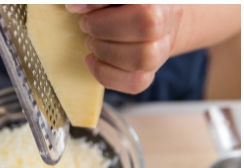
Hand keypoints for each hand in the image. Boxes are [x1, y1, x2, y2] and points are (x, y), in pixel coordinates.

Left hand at [66, 5, 182, 93]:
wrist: (145, 15)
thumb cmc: (122, 3)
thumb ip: (97, 0)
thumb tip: (75, 5)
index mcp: (160, 1)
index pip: (143, 12)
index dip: (104, 12)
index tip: (77, 8)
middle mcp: (168, 23)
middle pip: (147, 30)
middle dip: (104, 30)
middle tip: (86, 25)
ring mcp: (162, 50)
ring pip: (143, 60)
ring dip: (104, 52)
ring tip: (90, 41)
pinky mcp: (149, 71)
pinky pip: (135, 83)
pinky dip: (106, 74)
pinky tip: (92, 60)